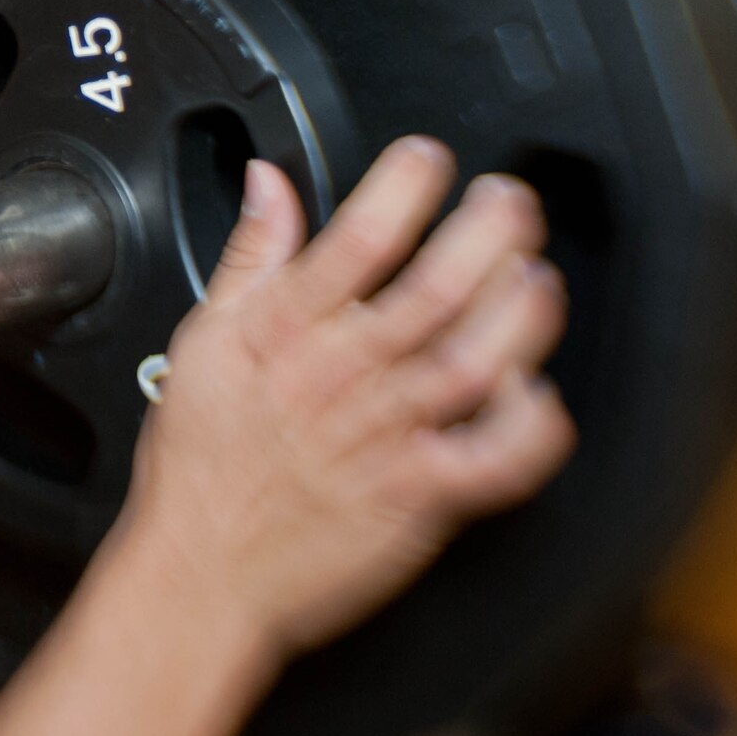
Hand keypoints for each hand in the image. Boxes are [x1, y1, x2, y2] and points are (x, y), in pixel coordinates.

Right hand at [118, 138, 573, 671]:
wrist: (201, 576)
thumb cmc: (202, 468)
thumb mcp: (201, 342)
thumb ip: (248, 256)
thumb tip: (270, 183)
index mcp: (290, 333)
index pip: (359, 238)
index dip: (405, 185)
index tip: (427, 159)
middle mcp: (346, 377)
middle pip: (436, 289)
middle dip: (489, 232)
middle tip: (511, 202)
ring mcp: (387, 438)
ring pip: (475, 360)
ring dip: (518, 312)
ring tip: (535, 277)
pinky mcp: (419, 497)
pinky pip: (495, 460)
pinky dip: (528, 424)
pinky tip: (535, 391)